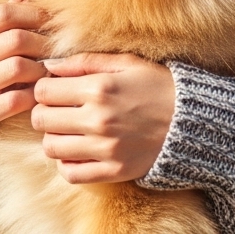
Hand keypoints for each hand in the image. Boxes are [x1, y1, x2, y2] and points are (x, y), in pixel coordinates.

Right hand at [0, 0, 50, 151]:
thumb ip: (0, 24)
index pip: (2, 13)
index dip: (32, 14)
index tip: (50, 22)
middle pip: (15, 39)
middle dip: (43, 44)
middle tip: (56, 51)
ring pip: (18, 68)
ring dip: (40, 70)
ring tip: (47, 74)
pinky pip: (15, 100)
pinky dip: (33, 96)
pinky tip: (37, 95)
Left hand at [31, 53, 174, 183]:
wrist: (193, 121)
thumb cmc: (158, 86)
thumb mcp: (126, 63)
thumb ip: (85, 62)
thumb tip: (49, 65)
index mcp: (99, 88)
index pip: (43, 91)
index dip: (44, 88)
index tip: (54, 90)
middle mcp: (99, 119)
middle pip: (41, 119)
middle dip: (44, 112)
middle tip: (58, 110)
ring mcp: (105, 149)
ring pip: (50, 147)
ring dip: (53, 137)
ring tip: (68, 130)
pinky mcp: (113, 171)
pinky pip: (70, 173)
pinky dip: (66, 163)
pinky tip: (77, 151)